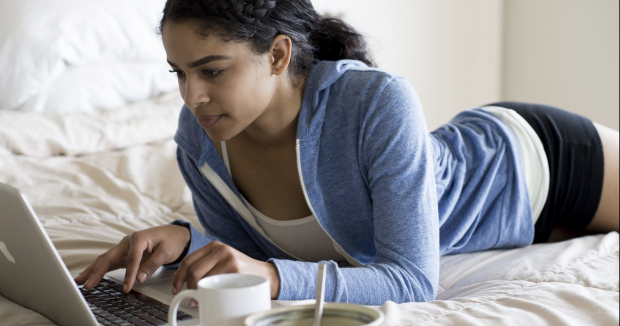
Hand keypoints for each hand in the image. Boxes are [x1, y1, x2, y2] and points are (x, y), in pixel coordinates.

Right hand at [74, 225, 190, 292]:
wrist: (175, 234)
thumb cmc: (171, 240)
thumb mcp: (166, 252)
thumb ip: (152, 264)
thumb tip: (139, 278)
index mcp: (139, 238)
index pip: (131, 259)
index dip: (129, 274)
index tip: (127, 287)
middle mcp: (128, 241)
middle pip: (109, 256)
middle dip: (97, 271)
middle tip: (89, 285)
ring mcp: (124, 247)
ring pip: (105, 258)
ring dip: (92, 270)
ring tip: (80, 281)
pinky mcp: (124, 253)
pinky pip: (110, 261)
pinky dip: (99, 269)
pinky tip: (90, 277)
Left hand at [172, 241, 280, 301]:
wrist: (265, 275)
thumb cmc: (242, 272)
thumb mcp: (222, 262)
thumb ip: (205, 265)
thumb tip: (181, 279)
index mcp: (214, 246)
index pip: (188, 260)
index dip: (178, 276)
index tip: (176, 287)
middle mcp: (220, 249)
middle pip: (193, 269)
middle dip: (187, 286)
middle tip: (190, 295)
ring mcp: (228, 258)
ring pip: (201, 277)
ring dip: (197, 292)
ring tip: (200, 298)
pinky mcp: (234, 269)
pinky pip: (214, 283)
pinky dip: (207, 294)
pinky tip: (210, 298)